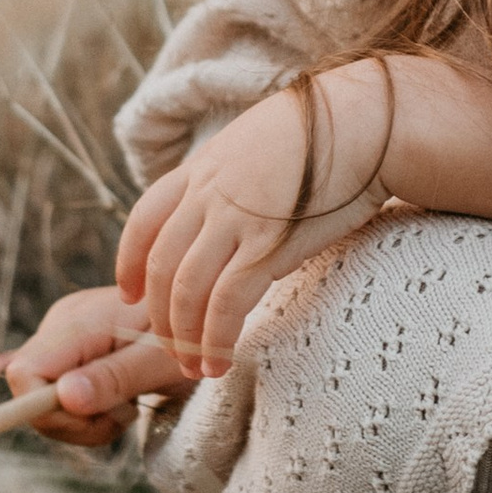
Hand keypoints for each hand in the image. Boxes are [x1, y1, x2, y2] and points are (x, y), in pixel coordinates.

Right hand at [2, 285, 185, 449]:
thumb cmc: (191, 337)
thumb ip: (114, 378)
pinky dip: (89, 413)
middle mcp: (60, 325)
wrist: (203, 317)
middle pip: (30, 395)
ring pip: (44, 404)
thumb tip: (65, 397)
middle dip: (75, 421)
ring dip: (86, 421)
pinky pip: (61, 400)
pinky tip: (122, 398)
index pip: (24, 373)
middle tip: (126, 412)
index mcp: (79, 321)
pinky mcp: (71, 353)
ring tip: (129, 403)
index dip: (47, 409)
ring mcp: (62, 338)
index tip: (99, 416)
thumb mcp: (162, 362)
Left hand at [117, 55, 491, 384]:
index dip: (128, 262)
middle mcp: (207, 194)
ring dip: (184, 337)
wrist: (364, 123)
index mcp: (202, 168)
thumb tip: (239, 206)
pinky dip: (215, 338)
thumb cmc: (327, 133)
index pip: (144, 220)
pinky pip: (225, 302)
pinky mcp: (267, 244)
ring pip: (186, 290)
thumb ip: (236, 177)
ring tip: (194, 369)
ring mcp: (234, 218)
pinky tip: (219, 362)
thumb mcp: (260, 144)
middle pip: (160, 266)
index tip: (130, 295)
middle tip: (169, 351)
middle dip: (160, 318)